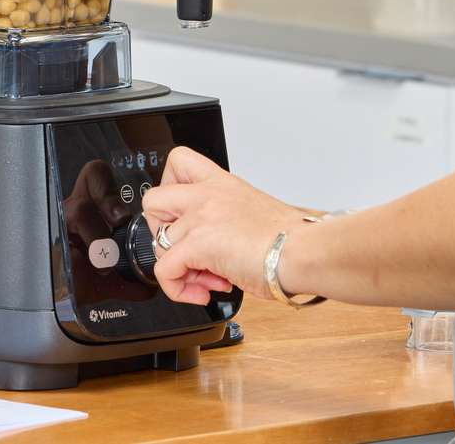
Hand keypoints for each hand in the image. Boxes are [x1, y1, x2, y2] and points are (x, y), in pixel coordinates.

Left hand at [141, 146, 312, 304]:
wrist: (302, 251)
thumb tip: (219, 247)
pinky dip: (177, 289)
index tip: (180, 212)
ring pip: (159, 243)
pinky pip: (164, 271)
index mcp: (222, 183)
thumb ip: (228, 219)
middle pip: (153, 200)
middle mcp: (207, 195)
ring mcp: (199, 217)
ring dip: (180, 268)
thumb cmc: (291, 238)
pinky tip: (202, 292)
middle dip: (161, 230)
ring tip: (207, 278)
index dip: (169, 188)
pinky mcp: (197, 244)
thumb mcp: (254, 211)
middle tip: (184, 247)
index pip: (179, 161)